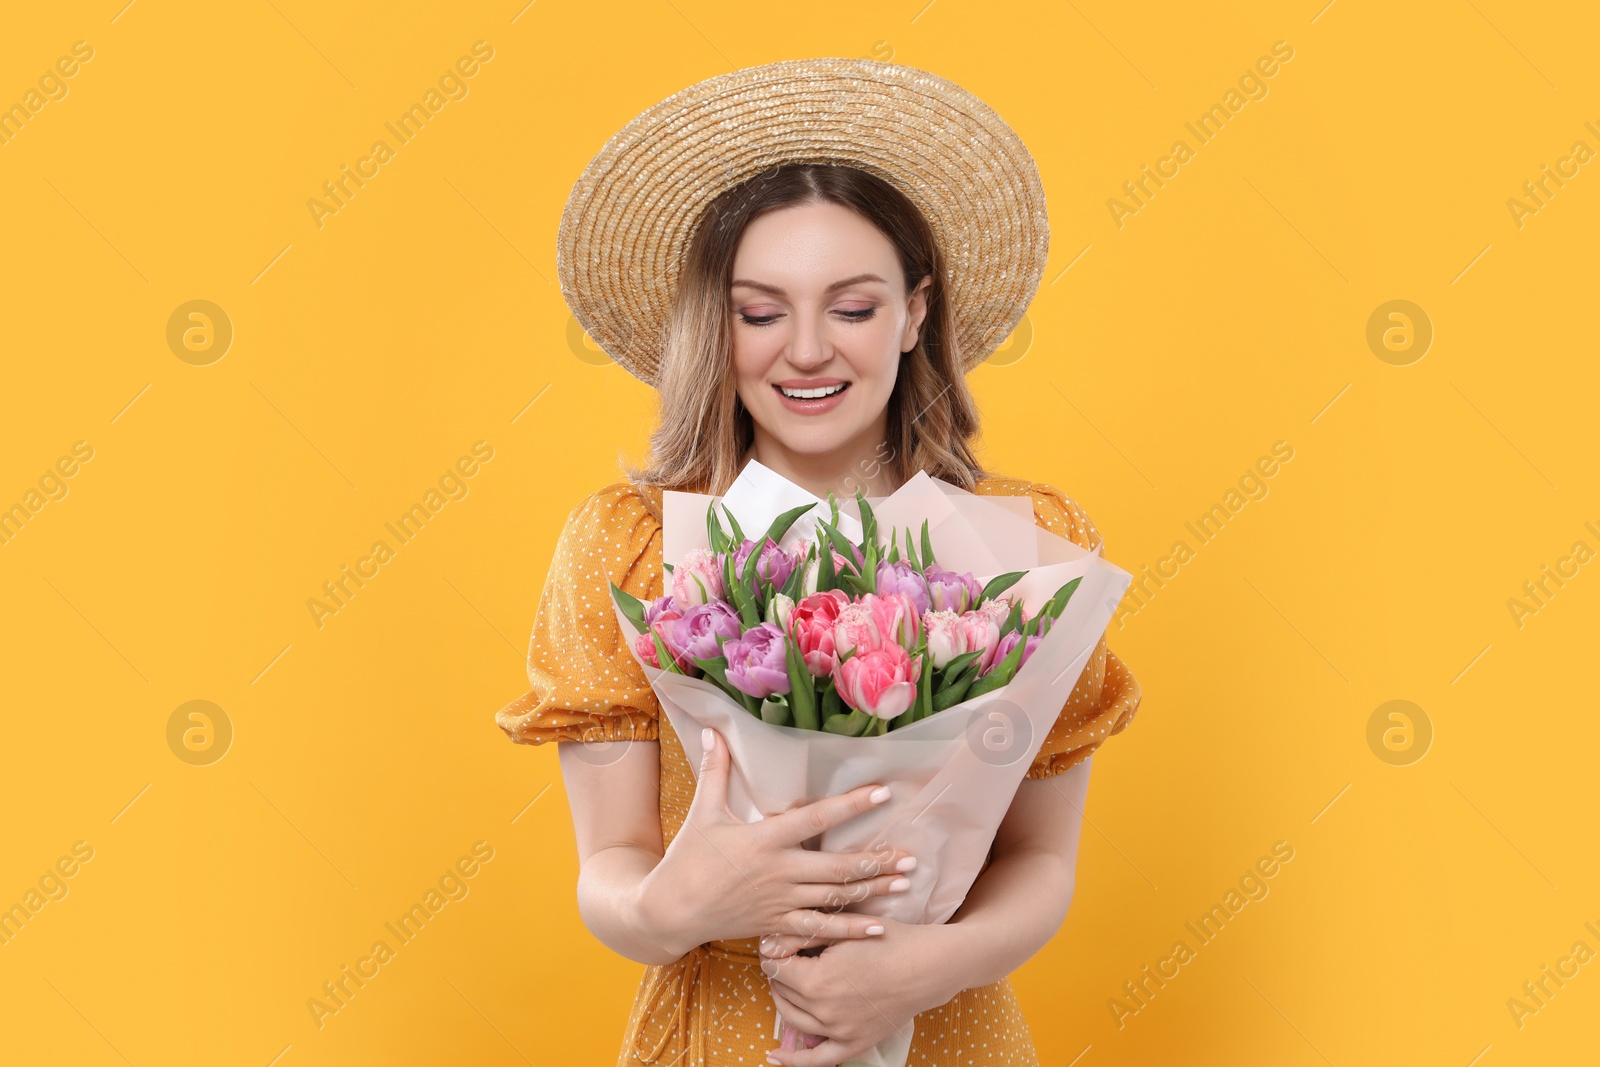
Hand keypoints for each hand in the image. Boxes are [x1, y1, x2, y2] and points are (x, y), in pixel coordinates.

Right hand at [637, 727, 916, 956]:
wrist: (671, 912)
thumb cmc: (688, 859)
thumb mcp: (703, 812)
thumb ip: (716, 772)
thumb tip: (715, 730)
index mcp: (764, 840)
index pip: (816, 819)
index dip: (851, 805)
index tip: (882, 793)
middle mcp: (779, 872)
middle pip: (837, 867)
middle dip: (876, 861)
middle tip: (910, 855)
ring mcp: (781, 902)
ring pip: (836, 898)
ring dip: (873, 891)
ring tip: (904, 883)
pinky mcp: (778, 925)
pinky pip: (821, 929)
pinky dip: (852, 930)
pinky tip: (879, 927)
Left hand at [758, 917, 960, 1066]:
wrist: (926, 966)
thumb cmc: (887, 941)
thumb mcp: (842, 929)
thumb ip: (804, 936)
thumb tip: (769, 944)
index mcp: (816, 980)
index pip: (775, 967)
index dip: (774, 950)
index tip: (777, 942)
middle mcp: (822, 1010)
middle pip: (782, 991)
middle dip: (780, 972)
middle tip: (786, 957)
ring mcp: (838, 1031)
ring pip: (793, 1019)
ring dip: (784, 1000)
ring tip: (787, 984)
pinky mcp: (853, 1044)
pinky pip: (817, 1060)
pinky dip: (793, 1061)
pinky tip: (774, 1056)